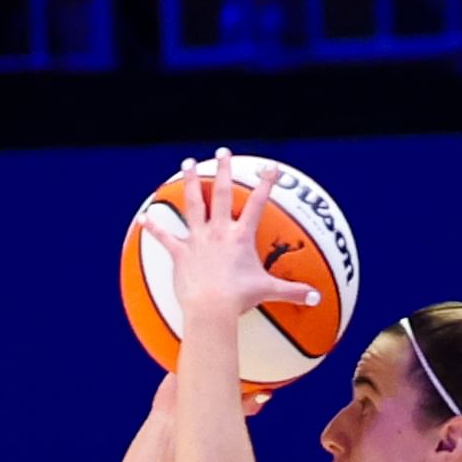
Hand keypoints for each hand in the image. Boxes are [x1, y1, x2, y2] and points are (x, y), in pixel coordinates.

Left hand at [146, 151, 323, 345]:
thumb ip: (292, 292)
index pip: (257, 203)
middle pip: (221, 193)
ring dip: (191, 183)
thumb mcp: (267, 291)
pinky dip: (154, 227)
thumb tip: (316, 298)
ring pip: (193, 204)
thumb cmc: (239, 299)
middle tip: (222, 153)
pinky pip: (164, 237)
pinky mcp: (180, 253)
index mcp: (240, 236)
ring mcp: (198, 240)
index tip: (271, 168)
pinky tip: (144, 217)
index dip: (266, 184)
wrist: (211, 309)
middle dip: (222, 170)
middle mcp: (219, 232)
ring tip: (188, 164)